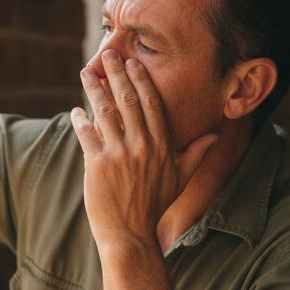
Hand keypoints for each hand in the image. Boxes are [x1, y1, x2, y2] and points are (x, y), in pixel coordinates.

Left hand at [69, 50, 217, 249]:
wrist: (130, 235)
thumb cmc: (154, 207)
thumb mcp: (180, 180)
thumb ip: (195, 154)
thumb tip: (213, 135)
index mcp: (162, 146)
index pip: (152, 104)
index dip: (142, 80)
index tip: (134, 62)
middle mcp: (142, 146)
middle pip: (129, 100)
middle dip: (117, 74)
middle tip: (108, 54)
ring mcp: (119, 154)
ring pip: (105, 112)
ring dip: (94, 89)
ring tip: (86, 72)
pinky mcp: (97, 165)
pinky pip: (86, 134)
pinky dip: (80, 120)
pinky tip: (76, 110)